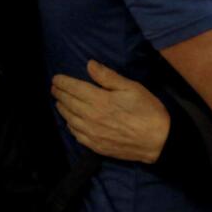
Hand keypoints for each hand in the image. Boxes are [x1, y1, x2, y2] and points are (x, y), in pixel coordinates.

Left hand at [51, 60, 169, 163]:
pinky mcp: (96, 146)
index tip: (56, 78)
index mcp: (99, 100)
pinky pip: (77, 135)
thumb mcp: (131, 87)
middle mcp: (91, 117)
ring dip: (62, 109)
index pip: (74, 88)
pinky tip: (70, 122)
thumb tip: (89, 65)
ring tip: (59, 102)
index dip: (63, 82)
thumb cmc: (147, 110)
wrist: (157, 140)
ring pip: (70, 119)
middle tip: (54, 88)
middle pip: (69, 103)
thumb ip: (108, 76)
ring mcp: (92, 133)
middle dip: (59, 94)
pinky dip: (70, 126)